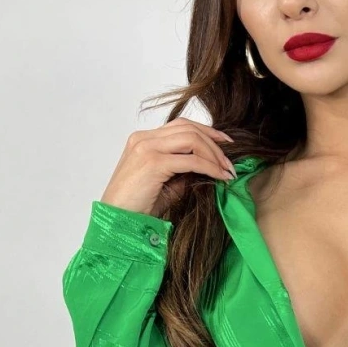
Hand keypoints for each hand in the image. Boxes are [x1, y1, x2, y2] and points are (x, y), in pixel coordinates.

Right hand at [99, 117, 236, 218]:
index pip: (181, 125)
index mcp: (142, 139)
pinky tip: (220, 177)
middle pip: (189, 128)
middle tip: (230, 162)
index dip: (207, 131)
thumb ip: (183, 169)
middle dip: (214, 143)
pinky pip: (191, 160)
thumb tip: (209, 165)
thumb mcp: (164, 183)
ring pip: (192, 139)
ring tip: (227, 171)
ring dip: (214, 154)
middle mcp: (143, 138)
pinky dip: (210, 167)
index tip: (226, 144)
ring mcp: (147, 148)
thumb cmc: (137, 207)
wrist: (117, 221)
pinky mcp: (153, 163)